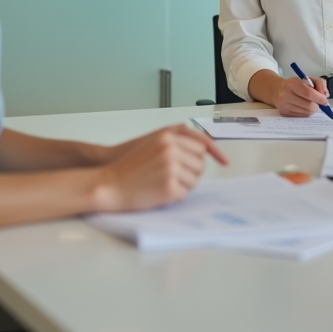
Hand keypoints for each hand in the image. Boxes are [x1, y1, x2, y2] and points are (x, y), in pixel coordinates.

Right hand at [96, 125, 227, 211]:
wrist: (108, 183)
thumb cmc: (129, 165)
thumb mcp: (152, 141)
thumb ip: (176, 138)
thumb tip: (204, 145)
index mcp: (168, 136)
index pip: (202, 144)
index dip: (214, 153)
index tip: (224, 161)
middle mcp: (171, 149)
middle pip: (201, 162)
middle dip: (192, 170)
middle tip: (173, 175)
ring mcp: (171, 168)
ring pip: (195, 179)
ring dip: (184, 183)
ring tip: (163, 182)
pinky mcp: (169, 187)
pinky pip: (185, 193)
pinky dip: (177, 195)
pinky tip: (160, 192)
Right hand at [273, 75, 329, 116]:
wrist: (277, 90)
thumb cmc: (295, 85)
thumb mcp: (307, 79)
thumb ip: (320, 83)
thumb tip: (325, 95)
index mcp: (292, 84)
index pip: (308, 93)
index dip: (319, 98)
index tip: (325, 100)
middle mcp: (286, 95)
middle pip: (309, 105)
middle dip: (317, 105)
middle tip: (318, 102)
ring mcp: (284, 106)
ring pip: (306, 113)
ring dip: (312, 109)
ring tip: (310, 103)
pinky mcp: (284, 113)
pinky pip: (302, 116)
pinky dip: (306, 113)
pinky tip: (303, 107)